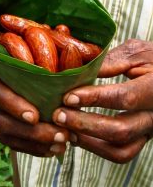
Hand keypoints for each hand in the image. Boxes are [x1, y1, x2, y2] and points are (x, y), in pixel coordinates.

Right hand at [0, 54, 68, 156]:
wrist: (7, 65)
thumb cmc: (21, 53)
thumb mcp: (28, 48)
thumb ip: (42, 54)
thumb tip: (70, 51)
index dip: (13, 105)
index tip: (35, 117)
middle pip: (2, 121)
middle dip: (32, 132)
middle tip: (60, 135)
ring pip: (7, 135)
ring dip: (35, 143)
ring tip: (61, 146)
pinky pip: (12, 142)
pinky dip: (32, 148)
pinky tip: (51, 150)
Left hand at [53, 39, 152, 162]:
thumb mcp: (137, 53)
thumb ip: (112, 61)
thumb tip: (81, 71)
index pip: (125, 97)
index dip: (94, 98)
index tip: (69, 97)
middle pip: (121, 131)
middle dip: (85, 124)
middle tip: (59, 115)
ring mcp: (148, 129)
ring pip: (121, 150)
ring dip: (88, 142)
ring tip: (64, 129)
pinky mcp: (141, 136)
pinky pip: (121, 152)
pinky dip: (96, 147)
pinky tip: (77, 134)